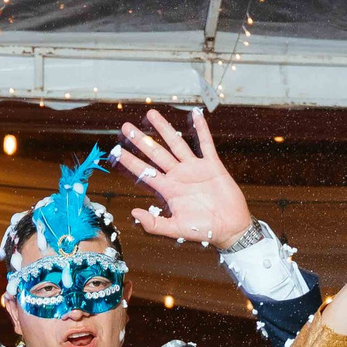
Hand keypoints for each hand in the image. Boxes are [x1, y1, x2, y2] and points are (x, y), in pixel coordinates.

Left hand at [114, 109, 251, 244]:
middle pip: (155, 153)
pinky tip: (196, 115)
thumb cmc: (204, 231)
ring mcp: (195, 169)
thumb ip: (154, 224)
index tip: (116, 150)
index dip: (130, 161)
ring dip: (164, 129)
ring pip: (176, 144)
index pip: (145, 171)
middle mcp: (179, 176)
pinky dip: (201, 130)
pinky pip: (206, 144)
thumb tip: (134, 214)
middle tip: (126, 127)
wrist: (230, 228)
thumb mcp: (176, 229)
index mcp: (169, 190)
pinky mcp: (212, 166)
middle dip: (140, 139)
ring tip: (151, 115)